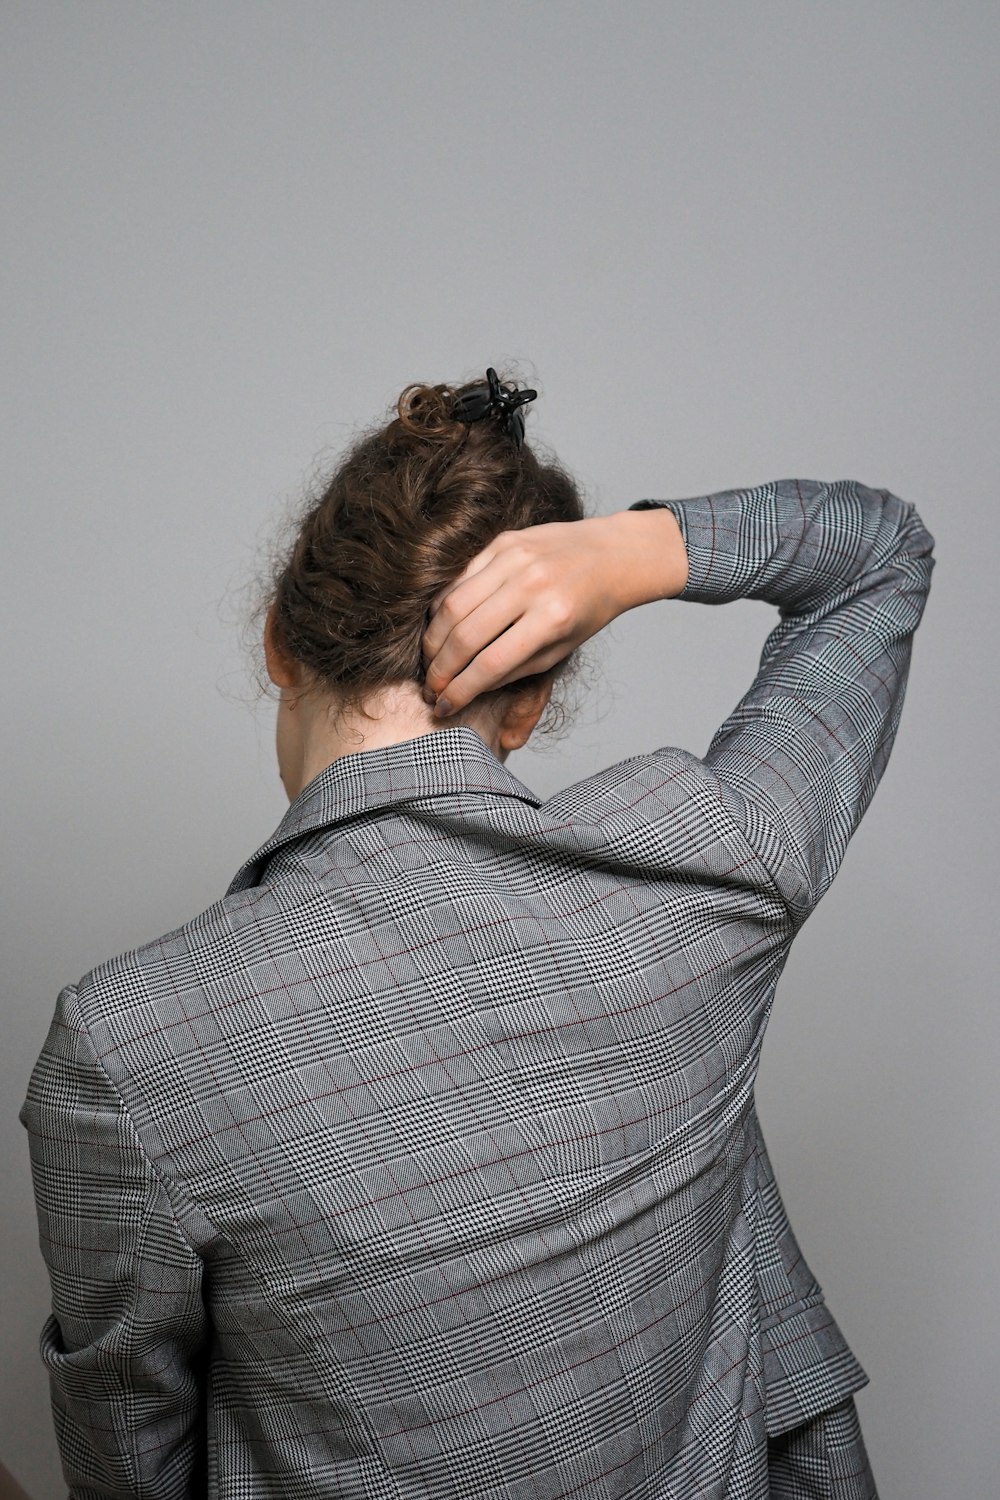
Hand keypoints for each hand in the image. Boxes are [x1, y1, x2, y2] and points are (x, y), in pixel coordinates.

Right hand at [421, 509, 684, 715]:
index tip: (445, 705)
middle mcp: (532, 585)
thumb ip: (515, 670)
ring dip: (434, 640)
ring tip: (432, 660)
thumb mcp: (561, 649)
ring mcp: (515, 559)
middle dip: (440, 668)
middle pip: (466, 635)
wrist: (610, 555)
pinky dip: (443, 607)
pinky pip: (459, 579)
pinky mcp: (502, 542)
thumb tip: (466, 688)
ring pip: (452, 605)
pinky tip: (442, 627)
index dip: (461, 689)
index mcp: (553, 619)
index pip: (491, 663)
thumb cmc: (587, 609)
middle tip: (431, 687)